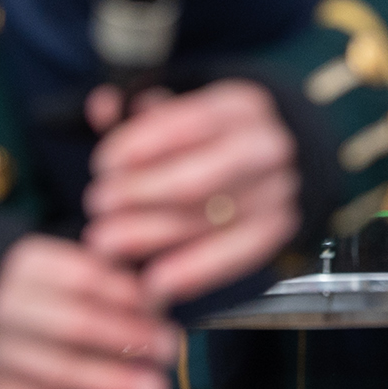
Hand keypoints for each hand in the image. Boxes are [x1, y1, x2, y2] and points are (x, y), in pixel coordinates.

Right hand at [0, 234, 177, 388]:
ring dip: (107, 386)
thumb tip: (160, 297)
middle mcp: (2, 305)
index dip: (124, 294)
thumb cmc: (28, 283)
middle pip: (70, 323)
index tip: (162, 309)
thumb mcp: (54, 262)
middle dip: (123, 338)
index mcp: (24, 265)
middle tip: (169, 350)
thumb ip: (103, 275)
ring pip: (52, 370)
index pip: (81, 277)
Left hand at [81, 79, 301, 305]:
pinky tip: (156, 282)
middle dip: (139, 194)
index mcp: (242, 107)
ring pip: (208, 220)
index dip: (138, 146)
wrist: (289, 156)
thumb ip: (142, 110)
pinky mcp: (281, 227)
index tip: (104, 164)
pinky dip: (196, 272)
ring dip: (151, 236)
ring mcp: (278, 190)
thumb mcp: (190, 108)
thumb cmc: (220, 134)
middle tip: (98, 204)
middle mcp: (266, 147)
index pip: (185, 125)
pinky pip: (237, 255)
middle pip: (195, 179)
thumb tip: (102, 107)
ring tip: (106, 243)